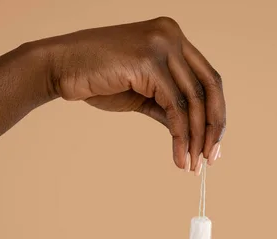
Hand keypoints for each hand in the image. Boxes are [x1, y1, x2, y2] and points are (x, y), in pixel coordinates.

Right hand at [41, 16, 225, 172]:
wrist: (60, 68)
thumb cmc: (97, 80)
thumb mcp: (143, 94)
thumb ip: (170, 106)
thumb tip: (196, 135)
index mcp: (173, 37)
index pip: (208, 78)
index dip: (216, 113)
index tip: (213, 144)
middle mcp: (172, 35)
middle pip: (210, 86)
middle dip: (214, 126)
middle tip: (210, 158)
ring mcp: (162, 45)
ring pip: (194, 100)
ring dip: (196, 138)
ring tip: (191, 164)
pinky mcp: (149, 62)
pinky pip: (175, 107)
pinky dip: (180, 136)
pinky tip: (178, 156)